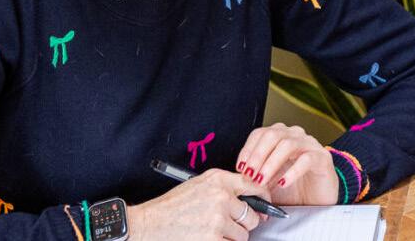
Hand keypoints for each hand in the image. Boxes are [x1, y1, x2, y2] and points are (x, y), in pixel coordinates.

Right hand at [128, 168, 264, 240]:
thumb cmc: (171, 206)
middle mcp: (221, 196)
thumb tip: (250, 198)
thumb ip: (224, 187)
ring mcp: (218, 218)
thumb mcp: (199, 185)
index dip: (263, 198)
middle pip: (252, 215)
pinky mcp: (213, 238)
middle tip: (231, 225)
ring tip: (213, 232)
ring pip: (243, 234)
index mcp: (218, 179)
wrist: (148, 224)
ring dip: (233, 237)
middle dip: (245, 224)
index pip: (253, 185)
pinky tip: (208, 238)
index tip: (266, 205)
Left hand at [237, 123, 337, 205]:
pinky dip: (292, 172)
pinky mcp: (322, 158)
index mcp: (280, 137)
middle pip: (273, 135)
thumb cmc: (291, 190)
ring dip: (271, 163)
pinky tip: (283, 183)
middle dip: (257, 155)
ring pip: (287, 145)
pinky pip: (306, 159)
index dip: (248, 149)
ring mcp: (310, 145)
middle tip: (250, 174)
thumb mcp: (268, 182)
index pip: (260, 133)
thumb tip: (240, 175)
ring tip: (262, 180)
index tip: (240, 168)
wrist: (316, 203)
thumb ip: (255, 175)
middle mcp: (295, 136)